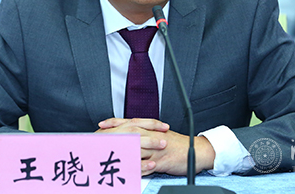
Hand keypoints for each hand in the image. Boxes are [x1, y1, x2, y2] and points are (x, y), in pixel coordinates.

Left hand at [96, 118, 214, 175]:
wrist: (196, 150)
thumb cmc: (177, 144)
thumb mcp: (160, 135)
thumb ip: (145, 134)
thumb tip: (131, 134)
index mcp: (150, 129)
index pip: (128, 123)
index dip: (114, 124)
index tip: (101, 126)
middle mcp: (151, 137)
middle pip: (128, 136)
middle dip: (113, 139)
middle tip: (98, 142)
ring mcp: (156, 149)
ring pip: (135, 150)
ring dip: (120, 154)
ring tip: (105, 157)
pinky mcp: (162, 161)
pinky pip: (147, 165)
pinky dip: (136, 169)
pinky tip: (125, 172)